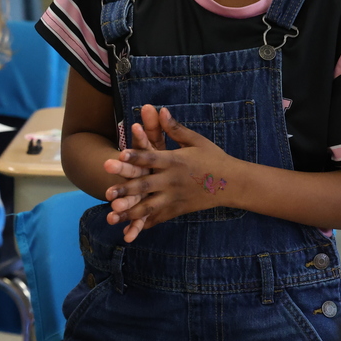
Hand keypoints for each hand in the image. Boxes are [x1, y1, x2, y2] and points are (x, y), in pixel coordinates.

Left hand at [105, 107, 230, 241]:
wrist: (233, 183)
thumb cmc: (213, 157)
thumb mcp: (195, 140)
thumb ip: (175, 128)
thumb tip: (161, 109)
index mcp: (175, 161)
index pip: (151, 158)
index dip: (135, 157)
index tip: (119, 155)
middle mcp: (172, 180)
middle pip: (145, 185)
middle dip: (125, 189)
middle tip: (107, 192)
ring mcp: (174, 197)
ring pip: (149, 206)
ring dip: (130, 211)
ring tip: (112, 215)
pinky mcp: (178, 209)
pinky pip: (158, 217)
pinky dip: (143, 224)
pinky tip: (128, 230)